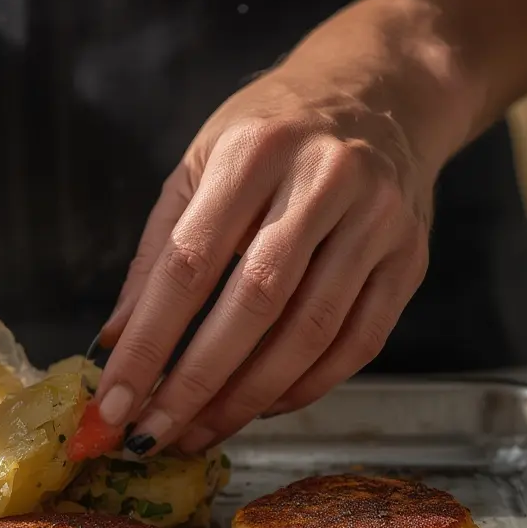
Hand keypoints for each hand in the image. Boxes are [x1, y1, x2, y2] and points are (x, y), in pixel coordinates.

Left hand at [94, 1, 467, 453]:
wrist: (380, 91)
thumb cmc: (270, 133)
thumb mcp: (198, 168)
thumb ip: (156, 255)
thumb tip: (115, 342)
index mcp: (252, 153)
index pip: (189, 264)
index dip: (148, 342)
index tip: (115, 402)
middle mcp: (322, 181)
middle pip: (254, 305)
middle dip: (195, 384)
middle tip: (153, 436)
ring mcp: (376, 221)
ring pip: (310, 332)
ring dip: (247, 398)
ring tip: (198, 433)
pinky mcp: (411, 257)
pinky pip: (358, 342)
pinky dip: (305, 387)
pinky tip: (261, 407)